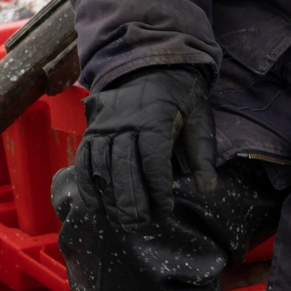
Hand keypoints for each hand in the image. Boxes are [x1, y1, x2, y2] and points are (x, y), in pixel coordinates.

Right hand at [74, 66, 218, 227]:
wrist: (151, 66)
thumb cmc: (180, 98)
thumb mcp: (200, 118)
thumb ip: (203, 154)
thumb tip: (207, 189)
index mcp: (154, 118)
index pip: (153, 160)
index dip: (157, 189)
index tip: (165, 212)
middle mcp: (125, 122)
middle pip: (124, 166)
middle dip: (132, 200)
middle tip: (139, 225)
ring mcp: (104, 125)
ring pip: (102, 165)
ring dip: (110, 197)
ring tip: (121, 221)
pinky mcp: (92, 130)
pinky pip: (84, 159)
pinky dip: (87, 184)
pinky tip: (97, 206)